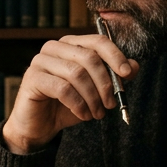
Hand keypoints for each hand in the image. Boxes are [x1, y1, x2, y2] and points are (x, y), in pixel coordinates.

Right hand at [2, 35, 138, 153]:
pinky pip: (63, 88)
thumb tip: (134, 66)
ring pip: (77, 73)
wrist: (40, 126)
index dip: (115, 56)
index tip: (127, 74)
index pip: (97, 41)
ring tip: (97, 114)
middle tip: (111, 104)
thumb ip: (113, 76)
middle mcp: (54, 47)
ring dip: (92, 97)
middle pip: (88, 57)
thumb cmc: (67, 105)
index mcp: (70, 44)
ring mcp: (40, 61)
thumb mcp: (95, 91)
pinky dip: (78, 104)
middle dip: (105, 83)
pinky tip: (83, 115)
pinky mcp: (33, 78)